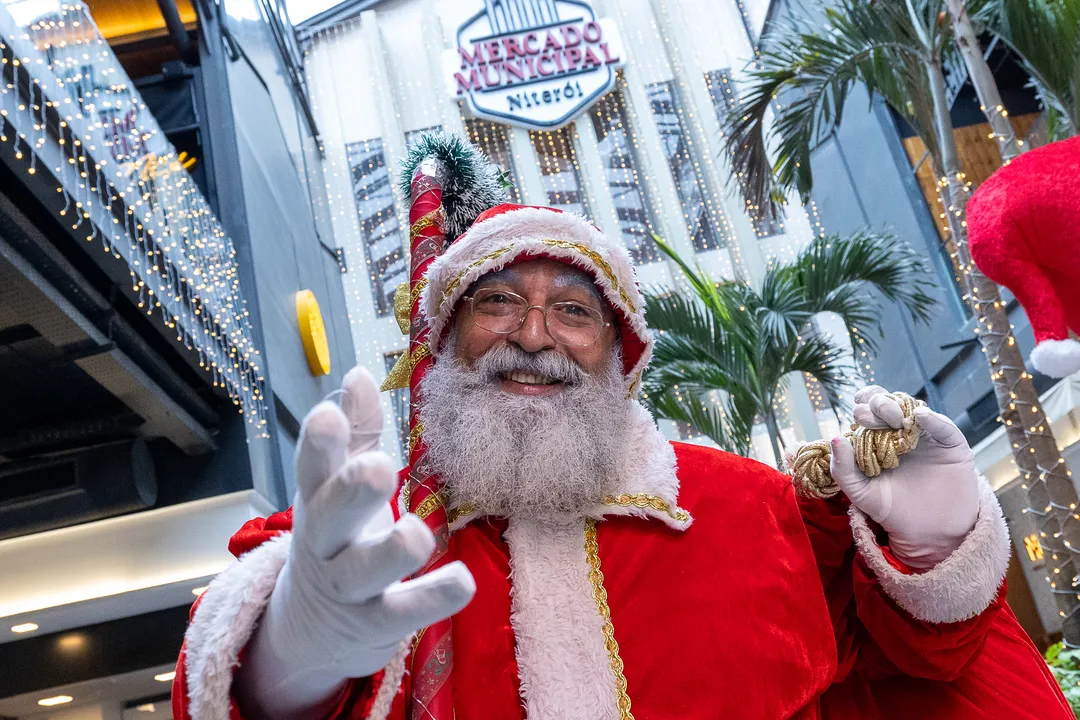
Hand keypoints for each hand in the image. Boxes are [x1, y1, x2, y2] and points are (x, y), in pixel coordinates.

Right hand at [238, 367, 474, 716]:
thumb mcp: (338, 485)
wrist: (311, 629)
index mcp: (319, 499)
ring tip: (419, 534)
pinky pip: (404, 611)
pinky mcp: (376, 622)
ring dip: (391, 551)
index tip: (329, 414)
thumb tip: (359, 374)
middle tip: (378, 469)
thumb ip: (355, 433)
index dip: (319, 443)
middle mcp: (327, 542)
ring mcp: (349, 586)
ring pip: (365, 569)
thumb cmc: (338, 537)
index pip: (313, 467)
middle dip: (352, 492)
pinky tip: (463, 581)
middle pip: (330, 516)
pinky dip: (433, 598)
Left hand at [830, 386, 979, 569]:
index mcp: (879, 437)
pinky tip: (920, 418)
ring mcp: (928, 435)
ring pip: (914, 409)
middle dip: (878, 405)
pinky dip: (933, 419)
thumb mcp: (861, 492)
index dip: (863, 405)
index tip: (857, 413)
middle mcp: (902, 431)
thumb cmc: (892, 509)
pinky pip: (944, 427)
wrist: (928, 531)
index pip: (869, 410)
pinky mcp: (951, 444)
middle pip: (889, 404)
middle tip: (871, 418)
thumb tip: (835, 437)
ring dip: (900, 408)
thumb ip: (843, 469)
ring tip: (893, 419)